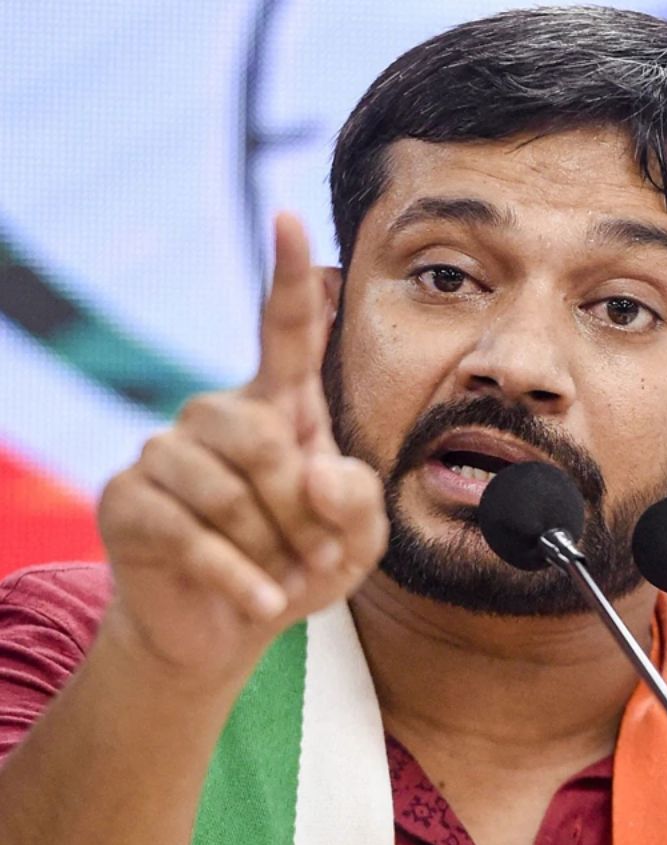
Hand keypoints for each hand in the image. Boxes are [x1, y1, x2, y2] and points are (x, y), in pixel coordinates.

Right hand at [97, 213, 387, 682]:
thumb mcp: (356, 538)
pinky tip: (261, 603)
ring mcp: (164, 452)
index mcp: (280, 408)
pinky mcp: (127, 499)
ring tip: (284, 578)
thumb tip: (313, 469)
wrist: (230, 626)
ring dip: (270, 546)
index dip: (289, 276)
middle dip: (298, 508)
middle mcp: (217, 415)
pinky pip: (187, 531)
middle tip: (316, 557)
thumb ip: (359, 499)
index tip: (289, 215)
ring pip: (223, 487)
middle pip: (260, 435)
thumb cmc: (298, 565)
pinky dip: (237, 576)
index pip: (285, 331)